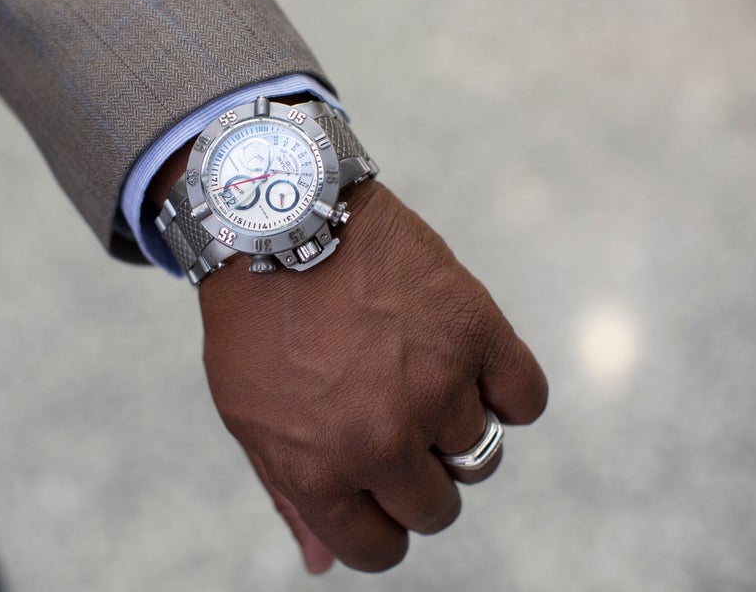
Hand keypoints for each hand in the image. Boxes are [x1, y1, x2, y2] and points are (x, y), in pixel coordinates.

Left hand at [198, 180, 547, 573]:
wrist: (277, 216)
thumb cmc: (255, 322)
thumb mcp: (248, 417)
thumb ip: (290, 496)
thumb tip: (320, 567)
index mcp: (318, 472)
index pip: (380, 550)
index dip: (380, 522)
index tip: (376, 487)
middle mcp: (380, 441)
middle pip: (436, 509)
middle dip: (418, 477)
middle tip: (393, 420)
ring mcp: (434, 385)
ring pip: (482, 455)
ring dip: (453, 425)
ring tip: (415, 370)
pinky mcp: (475, 329)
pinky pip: (526, 400)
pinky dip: (505, 390)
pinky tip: (465, 361)